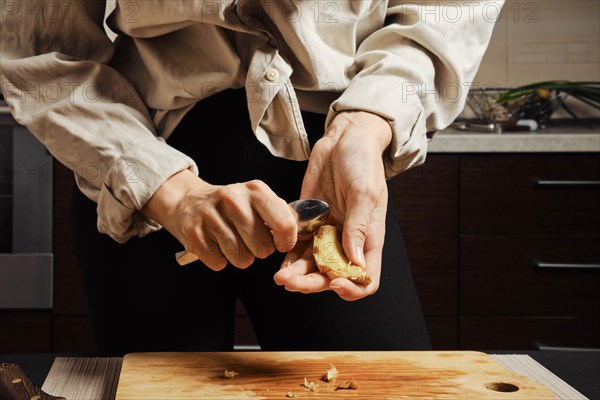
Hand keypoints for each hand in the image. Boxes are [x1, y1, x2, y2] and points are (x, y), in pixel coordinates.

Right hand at [142, 170, 296, 269]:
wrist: (187, 201)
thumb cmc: (231, 205)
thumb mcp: (256, 199)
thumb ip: (279, 213)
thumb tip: (300, 234)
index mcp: (255, 191)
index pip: (285, 224)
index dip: (287, 242)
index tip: (281, 244)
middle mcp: (233, 200)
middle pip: (263, 248)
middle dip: (259, 250)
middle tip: (249, 240)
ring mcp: (211, 216)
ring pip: (242, 259)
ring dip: (239, 257)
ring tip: (231, 241)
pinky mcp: (194, 234)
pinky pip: (219, 263)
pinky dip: (219, 260)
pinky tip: (215, 244)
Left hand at [274, 110, 391, 299]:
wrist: (343, 141)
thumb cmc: (363, 163)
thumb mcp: (365, 192)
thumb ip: (358, 226)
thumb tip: (355, 262)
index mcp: (368, 239)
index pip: (365, 278)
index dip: (352, 287)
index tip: (334, 284)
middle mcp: (347, 241)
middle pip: (332, 276)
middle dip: (313, 283)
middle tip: (292, 283)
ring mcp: (327, 233)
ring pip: (312, 266)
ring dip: (297, 275)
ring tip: (280, 277)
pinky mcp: (309, 223)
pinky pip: (297, 247)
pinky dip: (288, 257)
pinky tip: (277, 261)